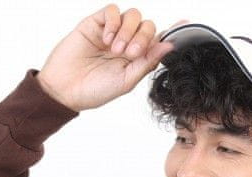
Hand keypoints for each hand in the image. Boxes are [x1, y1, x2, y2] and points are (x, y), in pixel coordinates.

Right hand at [37, 5, 189, 110]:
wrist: (65, 89)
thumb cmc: (94, 90)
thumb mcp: (127, 81)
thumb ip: (147, 62)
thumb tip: (169, 46)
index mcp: (136, 58)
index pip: (157, 40)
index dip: (171, 32)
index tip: (185, 24)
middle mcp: (126, 42)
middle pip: (147, 25)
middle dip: (143, 37)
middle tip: (131, 53)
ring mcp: (112, 31)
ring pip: (132, 15)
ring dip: (128, 31)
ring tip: (115, 49)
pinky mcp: (96, 23)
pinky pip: (112, 10)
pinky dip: (114, 22)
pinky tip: (106, 39)